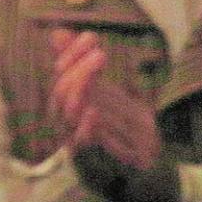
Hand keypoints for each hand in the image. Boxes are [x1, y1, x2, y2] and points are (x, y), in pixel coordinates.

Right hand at [49, 29, 161, 170]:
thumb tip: (57, 34)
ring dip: (81, 87)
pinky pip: (81, 146)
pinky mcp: (92, 163)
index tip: (92, 37)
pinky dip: (85, 128)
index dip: (72, 54)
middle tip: (100, 54)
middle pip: (60, 93)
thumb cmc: (120, 129)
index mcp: (69, 103)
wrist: (144, 167)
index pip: (60, 74)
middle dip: (78, 69)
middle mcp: (67, 122)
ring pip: (67, 115)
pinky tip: (93, 111)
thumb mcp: (105, 91)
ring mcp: (77, 143)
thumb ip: (81, 66)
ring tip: (98, 67)